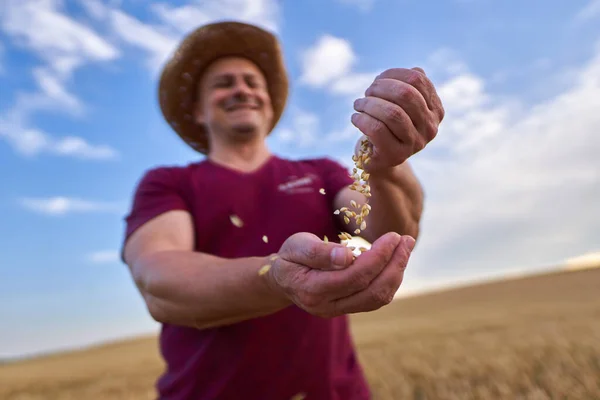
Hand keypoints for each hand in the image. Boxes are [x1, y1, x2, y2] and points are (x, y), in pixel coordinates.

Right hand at [265, 232, 414, 317]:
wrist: (282, 279)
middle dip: (394, 264)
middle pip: (372, 291)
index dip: (379, 256)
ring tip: (405, 248)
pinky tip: (394, 261)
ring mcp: (339, 311)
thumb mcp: (297, 246)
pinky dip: (389, 280)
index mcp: (313, 290)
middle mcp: (328, 306)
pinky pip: (375, 299)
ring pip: (378, 298)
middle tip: (407, 239)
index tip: (393, 235)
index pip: (355, 276)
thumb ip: (319, 252)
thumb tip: (347, 256)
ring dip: (396, 273)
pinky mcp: (348, 308)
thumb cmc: (290, 257)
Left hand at [351, 67, 444, 171]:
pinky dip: (362, 119)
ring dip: (369, 104)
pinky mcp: (396, 156)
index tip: (378, 80)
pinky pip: (377, 130)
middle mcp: (430, 127)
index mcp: (435, 110)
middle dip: (381, 88)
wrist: (378, 158)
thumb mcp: (400, 102)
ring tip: (358, 104)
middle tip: (367, 92)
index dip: (394, 74)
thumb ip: (408, 84)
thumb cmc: (388, 124)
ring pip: (392, 113)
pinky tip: (355, 118)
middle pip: (406, 95)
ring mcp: (415, 144)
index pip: (418, 80)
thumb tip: (414, 71)